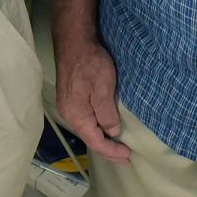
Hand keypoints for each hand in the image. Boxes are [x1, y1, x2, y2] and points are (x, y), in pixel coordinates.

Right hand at [54, 37, 131, 162]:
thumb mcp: (103, 89)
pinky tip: (104, 127)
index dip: (112, 152)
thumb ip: (107, 114)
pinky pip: (85, 120)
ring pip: (87, 129)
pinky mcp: (71, 98)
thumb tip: (112, 132)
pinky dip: (96, 127)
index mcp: (76, 116)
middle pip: (89, 138)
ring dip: (102, 139)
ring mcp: (68, 106)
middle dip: (107, 149)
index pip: (95, 142)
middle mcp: (69, 115)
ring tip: (117, 146)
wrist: (74, 41)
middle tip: (124, 156)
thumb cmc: (90, 64)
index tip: (128, 156)